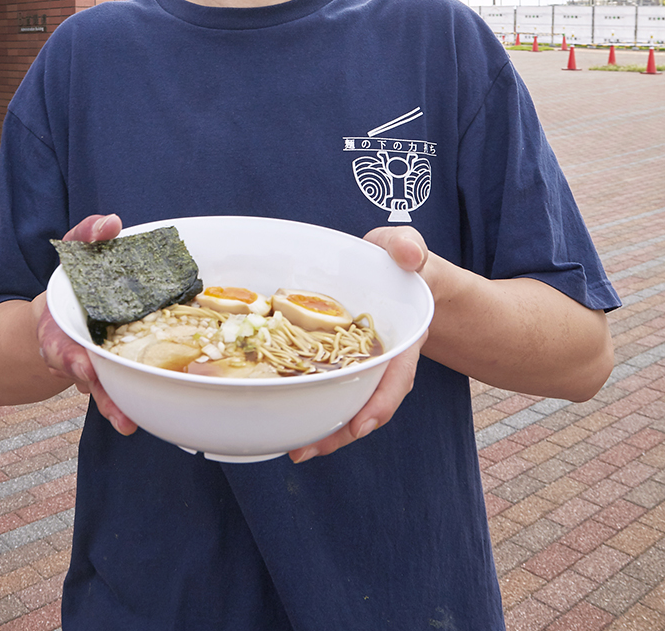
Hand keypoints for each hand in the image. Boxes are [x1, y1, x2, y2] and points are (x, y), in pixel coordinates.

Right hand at [35, 212, 137, 436]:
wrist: (71, 307)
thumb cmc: (76, 278)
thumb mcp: (75, 250)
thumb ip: (88, 235)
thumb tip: (111, 222)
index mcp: (58, 326)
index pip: (61, 344)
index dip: (70, 356)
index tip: (80, 365)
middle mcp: (73, 351)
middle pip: (83, 375)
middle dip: (96, 390)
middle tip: (111, 406)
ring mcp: (94, 364)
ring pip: (103, 388)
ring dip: (113, 405)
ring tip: (127, 423)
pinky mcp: (116, 368)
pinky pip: (122, 386)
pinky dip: (130, 401)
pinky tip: (144, 415)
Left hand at [289, 226, 428, 462]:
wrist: (396, 271)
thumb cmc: (399, 259)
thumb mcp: (406, 247)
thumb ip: (408, 247)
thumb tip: (407, 254)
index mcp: (404, 337)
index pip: (397, 376)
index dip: (381, 402)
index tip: (361, 425)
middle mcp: (384, 358)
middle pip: (368, 402)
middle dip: (342, 430)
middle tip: (305, 450)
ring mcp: (363, 364)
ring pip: (348, 401)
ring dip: (326, 428)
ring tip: (295, 449)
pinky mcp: (341, 360)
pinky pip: (330, 386)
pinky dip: (314, 403)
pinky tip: (290, 416)